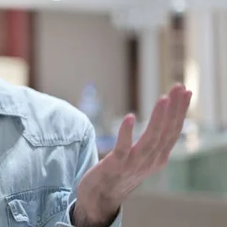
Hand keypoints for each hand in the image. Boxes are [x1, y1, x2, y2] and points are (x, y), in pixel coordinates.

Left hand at [74, 84, 191, 225]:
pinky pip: (123, 147)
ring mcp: (134, 164)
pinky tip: (129, 116)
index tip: (185, 91)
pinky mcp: (115, 166)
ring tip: (163, 99)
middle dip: (174, 109)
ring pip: (150, 139)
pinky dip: (126, 132)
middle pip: (166, 132)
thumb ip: (153, 142)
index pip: (173, 131)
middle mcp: (150, 161)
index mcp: (158, 157)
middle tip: (178, 87)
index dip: (180, 111)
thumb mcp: (142, 158)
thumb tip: (164, 120)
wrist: (99, 198)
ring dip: (158, 118)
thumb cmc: (120, 174)